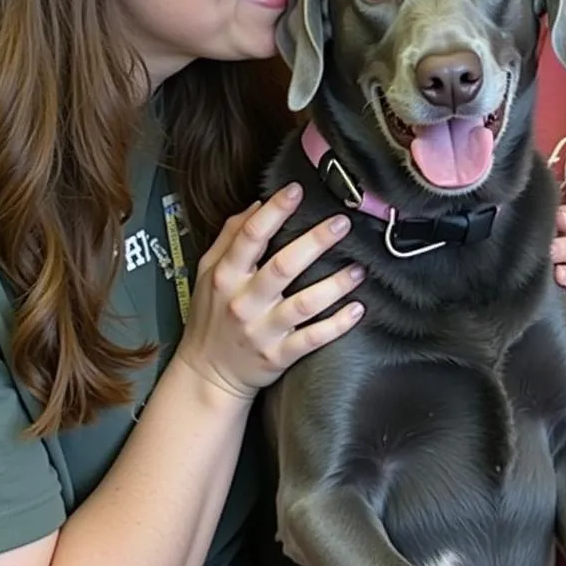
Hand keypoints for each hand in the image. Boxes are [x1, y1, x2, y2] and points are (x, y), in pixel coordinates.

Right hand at [175, 182, 364, 402]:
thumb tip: (257, 204)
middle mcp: (244, 301)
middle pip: (283, 266)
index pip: (250, 237)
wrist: (206, 375)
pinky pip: (312, 339)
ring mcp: (263, 331)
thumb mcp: (208, 273)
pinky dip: (337, 325)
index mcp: (226, 276)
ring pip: (304, 303)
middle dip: (315, 242)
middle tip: (342, 223)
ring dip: (335, 284)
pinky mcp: (279, 356)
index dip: (275, 211)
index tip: (297, 190)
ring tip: (359, 268)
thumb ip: (230, 237)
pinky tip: (358, 309)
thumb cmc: (211, 317)